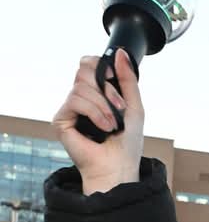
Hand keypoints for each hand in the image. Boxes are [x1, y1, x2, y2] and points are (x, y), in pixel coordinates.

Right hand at [52, 50, 143, 193]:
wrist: (119, 168)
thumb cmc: (127, 143)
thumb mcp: (134, 107)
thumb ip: (128, 79)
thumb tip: (120, 52)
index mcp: (96, 93)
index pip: (89, 64)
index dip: (101, 67)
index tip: (115, 81)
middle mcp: (81, 98)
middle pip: (83, 70)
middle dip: (105, 87)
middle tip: (119, 108)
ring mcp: (70, 109)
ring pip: (80, 86)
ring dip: (103, 105)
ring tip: (113, 124)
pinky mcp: (61, 119)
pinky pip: (75, 100)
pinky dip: (94, 112)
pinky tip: (104, 127)